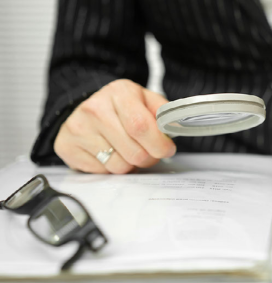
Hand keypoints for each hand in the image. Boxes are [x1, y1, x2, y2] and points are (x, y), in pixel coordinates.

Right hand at [54, 79, 175, 173]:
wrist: (86, 108)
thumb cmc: (122, 107)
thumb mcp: (146, 100)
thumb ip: (164, 112)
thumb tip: (176, 128)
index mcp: (119, 92)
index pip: (141, 126)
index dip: (159, 144)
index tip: (166, 149)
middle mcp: (95, 108)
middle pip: (133, 152)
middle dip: (148, 158)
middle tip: (149, 152)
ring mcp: (78, 128)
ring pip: (119, 166)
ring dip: (130, 165)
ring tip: (127, 150)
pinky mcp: (67, 147)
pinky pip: (102, 172)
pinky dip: (111, 168)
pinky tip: (109, 153)